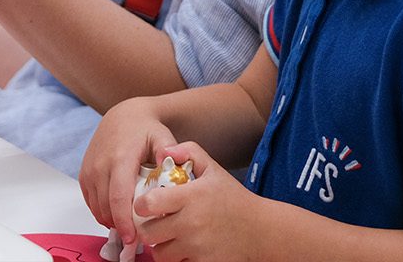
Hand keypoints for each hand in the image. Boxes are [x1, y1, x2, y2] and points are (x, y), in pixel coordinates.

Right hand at [79, 100, 180, 251]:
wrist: (123, 116)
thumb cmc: (144, 129)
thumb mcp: (161, 136)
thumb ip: (169, 150)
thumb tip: (170, 162)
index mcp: (120, 157)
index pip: (118, 196)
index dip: (123, 221)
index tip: (131, 238)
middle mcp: (100, 164)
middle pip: (106, 207)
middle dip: (119, 226)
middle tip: (136, 239)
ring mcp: (90, 169)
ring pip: (96, 207)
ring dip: (111, 220)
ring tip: (129, 226)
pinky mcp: (84, 174)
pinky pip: (90, 202)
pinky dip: (102, 212)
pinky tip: (117, 214)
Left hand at [134, 143, 269, 261]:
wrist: (262, 230)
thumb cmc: (234, 199)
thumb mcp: (213, 168)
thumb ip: (188, 152)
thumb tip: (165, 151)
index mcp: (190, 197)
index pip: (148, 202)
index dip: (141, 204)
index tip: (145, 205)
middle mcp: (191, 223)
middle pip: (148, 232)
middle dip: (147, 228)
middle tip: (154, 224)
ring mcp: (197, 247)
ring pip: (160, 253)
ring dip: (160, 246)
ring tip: (168, 238)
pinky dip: (177, 259)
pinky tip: (182, 249)